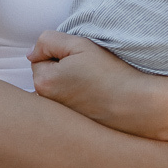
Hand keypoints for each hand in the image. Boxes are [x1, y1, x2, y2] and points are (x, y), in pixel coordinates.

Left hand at [29, 31, 155, 130]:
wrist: (136, 104)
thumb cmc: (109, 73)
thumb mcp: (79, 45)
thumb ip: (48, 41)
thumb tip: (31, 53)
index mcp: (43, 83)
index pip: (38, 59)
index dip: (60, 54)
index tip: (80, 59)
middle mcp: (47, 104)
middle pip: (46, 77)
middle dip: (61, 71)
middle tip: (87, 72)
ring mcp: (59, 117)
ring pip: (57, 91)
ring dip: (69, 85)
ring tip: (94, 85)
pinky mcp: (72, 126)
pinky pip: (68, 106)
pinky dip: (78, 100)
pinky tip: (96, 99)